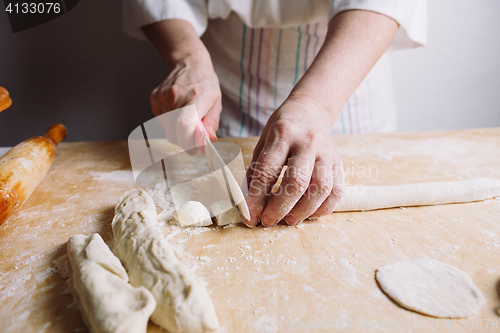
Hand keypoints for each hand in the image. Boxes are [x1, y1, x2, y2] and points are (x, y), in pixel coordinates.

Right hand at [150, 55, 221, 146]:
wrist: (189, 63)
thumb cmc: (205, 84)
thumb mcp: (216, 103)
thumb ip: (211, 124)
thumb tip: (207, 141)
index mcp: (196, 97)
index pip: (184, 124)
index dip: (188, 141)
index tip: (194, 149)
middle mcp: (176, 96)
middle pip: (174, 131)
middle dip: (184, 142)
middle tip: (193, 142)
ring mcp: (163, 96)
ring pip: (167, 129)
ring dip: (177, 132)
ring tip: (186, 120)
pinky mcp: (154, 98)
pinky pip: (161, 121)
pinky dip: (170, 123)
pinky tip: (177, 112)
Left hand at [244, 95, 344, 226]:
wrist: (311, 110)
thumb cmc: (283, 129)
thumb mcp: (263, 141)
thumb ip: (256, 170)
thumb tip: (249, 204)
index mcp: (283, 134)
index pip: (267, 171)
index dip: (257, 198)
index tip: (250, 216)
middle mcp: (307, 142)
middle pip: (297, 182)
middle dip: (280, 207)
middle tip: (268, 221)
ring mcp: (327, 153)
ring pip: (321, 188)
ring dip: (303, 211)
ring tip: (289, 220)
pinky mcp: (339, 162)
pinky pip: (337, 191)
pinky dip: (324, 208)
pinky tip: (310, 214)